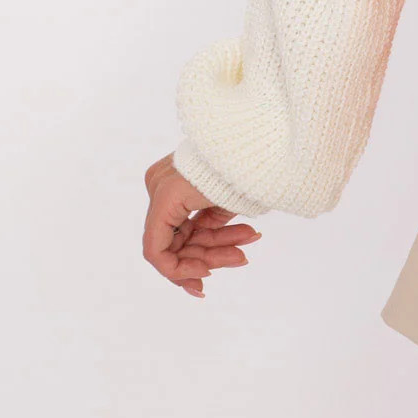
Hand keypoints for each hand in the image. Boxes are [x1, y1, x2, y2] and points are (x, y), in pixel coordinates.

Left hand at [143, 151, 263, 297]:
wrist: (259, 147)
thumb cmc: (248, 169)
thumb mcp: (226, 204)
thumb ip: (210, 227)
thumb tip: (205, 258)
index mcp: (175, 181)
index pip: (180, 230)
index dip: (199, 255)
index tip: (223, 267)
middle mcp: (160, 185)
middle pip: (179, 239)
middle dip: (210, 256)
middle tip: (241, 259)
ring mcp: (159, 190)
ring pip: (172, 248)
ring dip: (208, 259)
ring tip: (241, 258)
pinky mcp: (163, 198)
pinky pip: (157, 250)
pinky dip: (180, 267)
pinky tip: (207, 269)